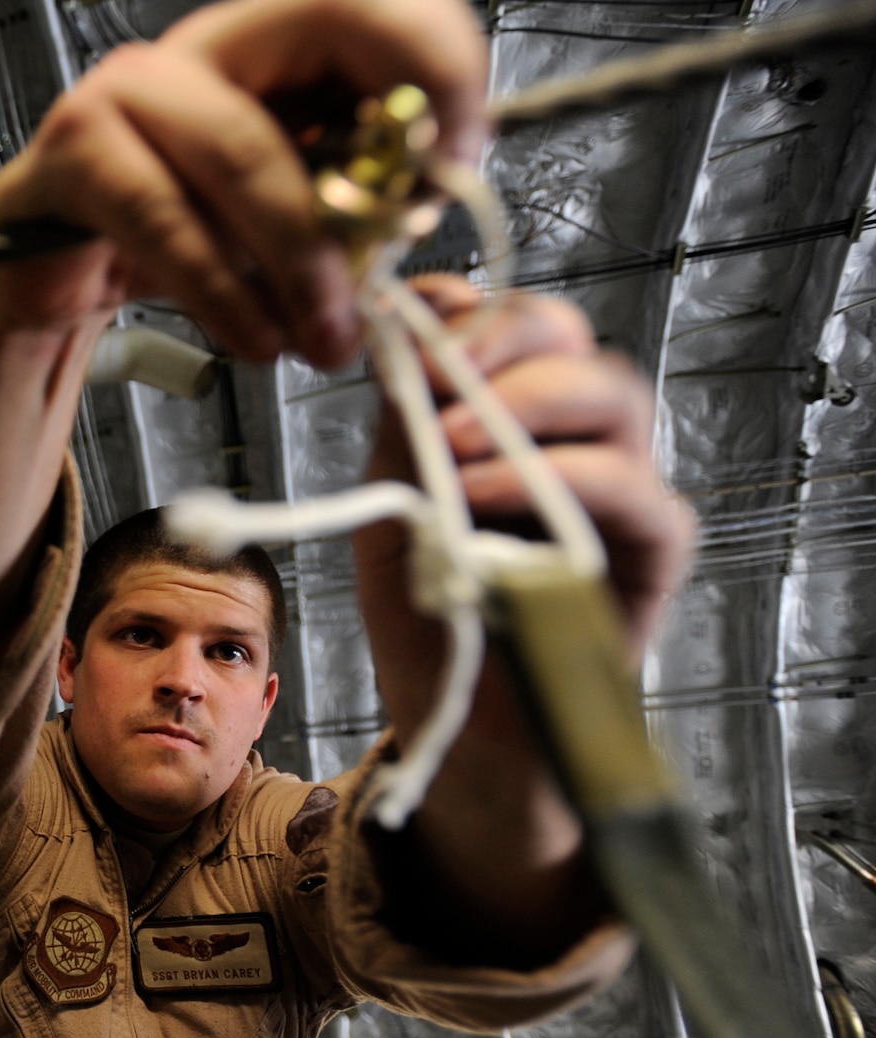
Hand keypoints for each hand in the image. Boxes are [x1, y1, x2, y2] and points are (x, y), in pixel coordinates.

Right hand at [0, 0, 488, 368]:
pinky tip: (254, 335)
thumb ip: (357, 201)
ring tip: (325, 334)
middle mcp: (206, 46)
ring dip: (302, 257)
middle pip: (331, 17)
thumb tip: (431, 203)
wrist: (54, 280)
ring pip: (246, 146)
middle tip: (405, 242)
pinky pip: (163, 217)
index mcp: (271, 44)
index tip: (458, 170)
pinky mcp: (72, 153)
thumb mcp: (289, 223)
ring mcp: (130, 88)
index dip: (440, 65)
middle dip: (388, 136)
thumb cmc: (174, 244)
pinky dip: (220, 289)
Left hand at [354, 279, 695, 955]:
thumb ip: (400, 432)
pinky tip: (483, 497)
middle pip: (569, 339)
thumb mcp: (389, 515)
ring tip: (443, 444)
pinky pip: (636, 489)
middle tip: (434, 372)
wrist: (458, 731)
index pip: (511, 327)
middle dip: (499, 336)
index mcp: (506, 420)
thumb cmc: (430, 622)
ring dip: (524, 402)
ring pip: (614, 394)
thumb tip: (397, 338)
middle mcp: (572, 440)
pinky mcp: (649, 552)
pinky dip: (562, 477)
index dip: (467, 307)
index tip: (407, 315)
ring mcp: (618, 490)